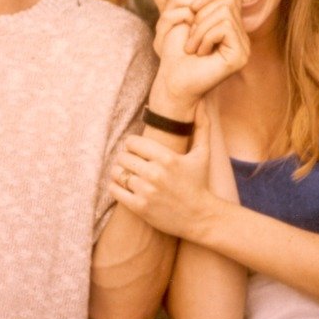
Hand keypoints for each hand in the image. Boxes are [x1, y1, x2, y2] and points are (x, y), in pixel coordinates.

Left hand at [109, 112, 219, 238]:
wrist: (201, 216)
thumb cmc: (200, 182)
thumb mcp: (203, 153)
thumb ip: (202, 125)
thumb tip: (200, 102)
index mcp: (168, 158)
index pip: (132, 142)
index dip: (133, 145)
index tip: (138, 150)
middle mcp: (155, 174)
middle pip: (123, 157)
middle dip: (127, 158)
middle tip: (133, 162)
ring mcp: (146, 192)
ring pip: (117, 173)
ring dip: (120, 172)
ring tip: (128, 174)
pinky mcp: (140, 207)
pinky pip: (115, 191)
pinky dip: (116, 187)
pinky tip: (125, 186)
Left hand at [152, 0, 248, 105]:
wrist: (172, 80)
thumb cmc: (174, 50)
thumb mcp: (176, 11)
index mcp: (230, 21)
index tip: (191, 14)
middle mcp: (241, 32)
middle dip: (202, 12)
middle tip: (192, 35)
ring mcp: (244, 45)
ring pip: (226, 11)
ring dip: (200, 28)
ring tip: (193, 46)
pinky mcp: (241, 55)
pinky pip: (225, 27)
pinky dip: (205, 36)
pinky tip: (201, 53)